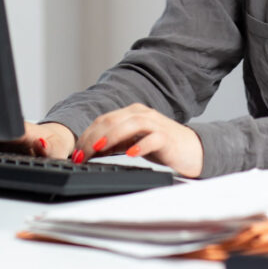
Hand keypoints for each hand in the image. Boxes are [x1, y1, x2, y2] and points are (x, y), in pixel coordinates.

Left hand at [72, 103, 203, 178]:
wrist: (191, 150)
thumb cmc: (161, 146)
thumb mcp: (132, 143)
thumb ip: (114, 143)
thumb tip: (89, 149)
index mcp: (132, 114)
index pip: (104, 120)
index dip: (87, 134)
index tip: (76, 152)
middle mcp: (143, 114)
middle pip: (114, 120)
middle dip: (94, 136)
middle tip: (82, 154)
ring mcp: (156, 124)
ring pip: (131, 124)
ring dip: (113, 136)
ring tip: (99, 148)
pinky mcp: (167, 138)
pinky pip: (153, 138)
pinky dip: (141, 144)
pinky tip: (131, 153)